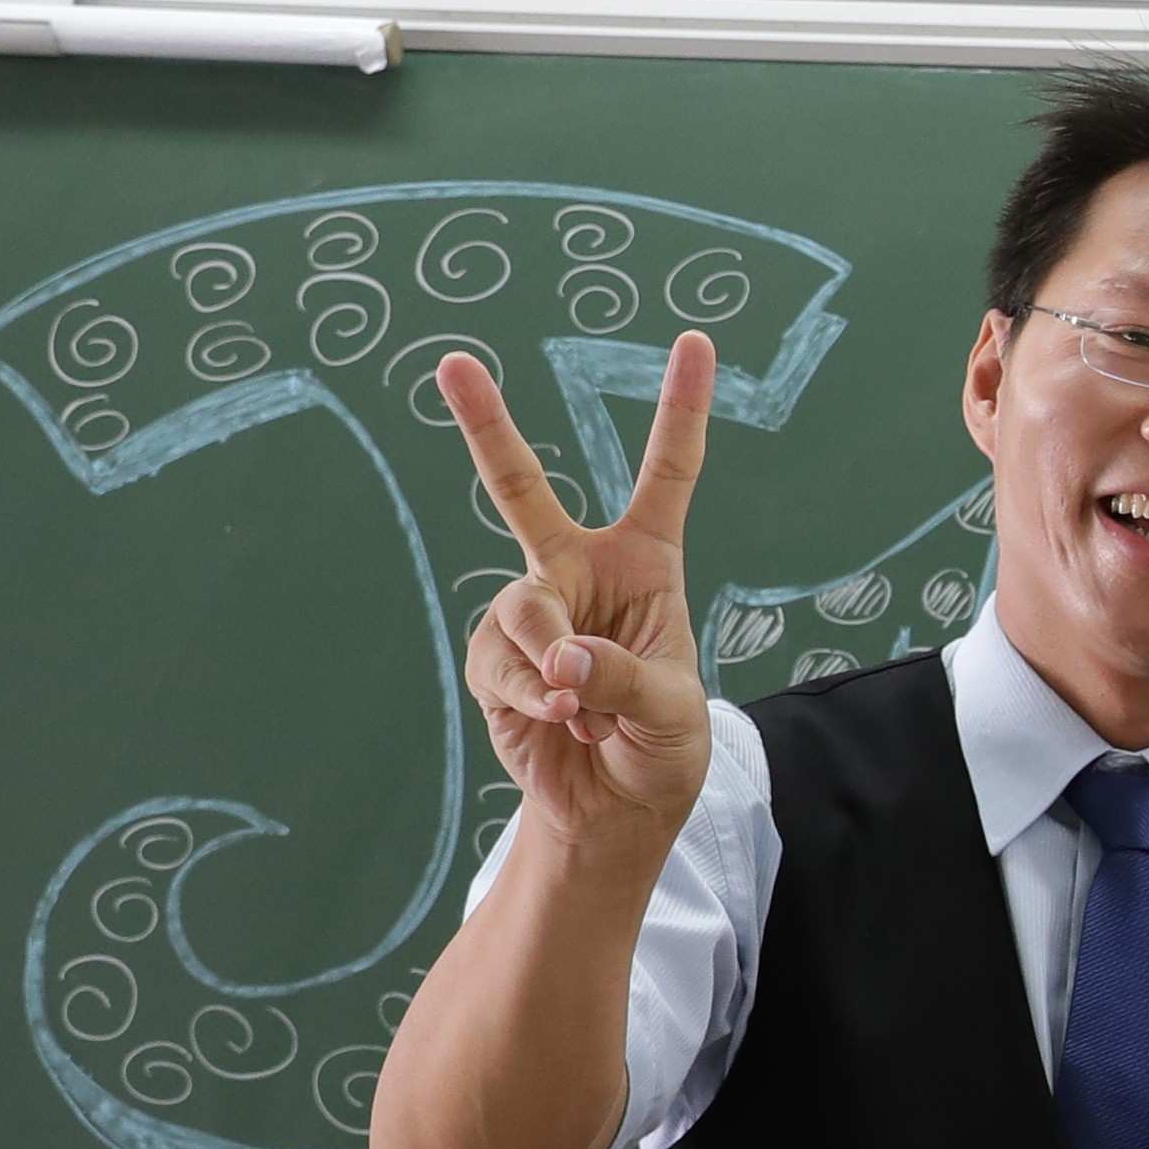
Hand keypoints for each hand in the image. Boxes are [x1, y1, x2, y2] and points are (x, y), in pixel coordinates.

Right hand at [434, 330, 716, 856]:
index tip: (694, 341)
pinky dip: (530, 697)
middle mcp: (580, 572)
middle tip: (454, 362)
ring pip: (520, 607)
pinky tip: (561, 723)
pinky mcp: (491, 657)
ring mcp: (529, 611)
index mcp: (645, 563)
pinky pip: (500, 662)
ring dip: (553, 663)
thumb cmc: (662, 746)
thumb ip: (625, 676)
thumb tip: (560, 656)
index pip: (667, 473)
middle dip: (486, 425)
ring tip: (586, 707)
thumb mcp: (673, 711)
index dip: (680, 408)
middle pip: (520, 489)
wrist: (615, 807)